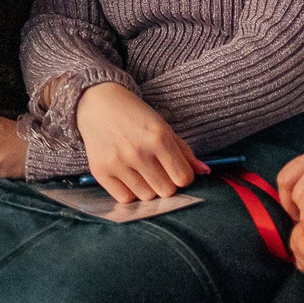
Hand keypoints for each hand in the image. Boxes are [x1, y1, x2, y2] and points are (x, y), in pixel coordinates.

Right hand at [74, 81, 198, 203]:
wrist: (98, 104)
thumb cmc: (135, 115)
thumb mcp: (163, 127)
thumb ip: (184, 151)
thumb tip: (205, 172)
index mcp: (159, 137)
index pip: (183, 178)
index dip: (183, 176)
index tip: (176, 170)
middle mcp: (138, 151)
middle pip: (166, 191)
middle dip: (166, 183)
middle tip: (158, 170)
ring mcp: (118, 162)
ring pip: (147, 197)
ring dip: (148, 188)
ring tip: (141, 171)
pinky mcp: (100, 171)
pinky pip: (124, 198)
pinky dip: (129, 191)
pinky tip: (127, 176)